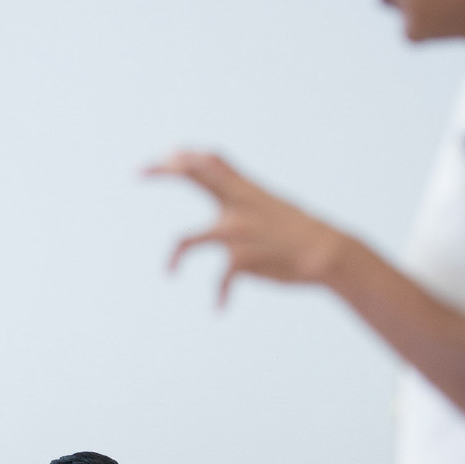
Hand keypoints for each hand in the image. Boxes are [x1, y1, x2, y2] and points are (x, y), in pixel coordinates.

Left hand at [144, 150, 346, 304]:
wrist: (325, 251)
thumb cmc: (296, 230)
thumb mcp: (268, 203)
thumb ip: (241, 193)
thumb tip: (223, 181)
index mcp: (244, 192)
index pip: (209, 163)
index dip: (183, 157)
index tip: (163, 158)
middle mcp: (236, 205)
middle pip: (195, 175)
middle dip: (165, 171)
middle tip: (139, 172)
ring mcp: (238, 231)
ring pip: (187, 241)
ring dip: (174, 257)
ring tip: (169, 272)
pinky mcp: (243, 258)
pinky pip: (220, 277)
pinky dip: (220, 293)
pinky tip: (220, 306)